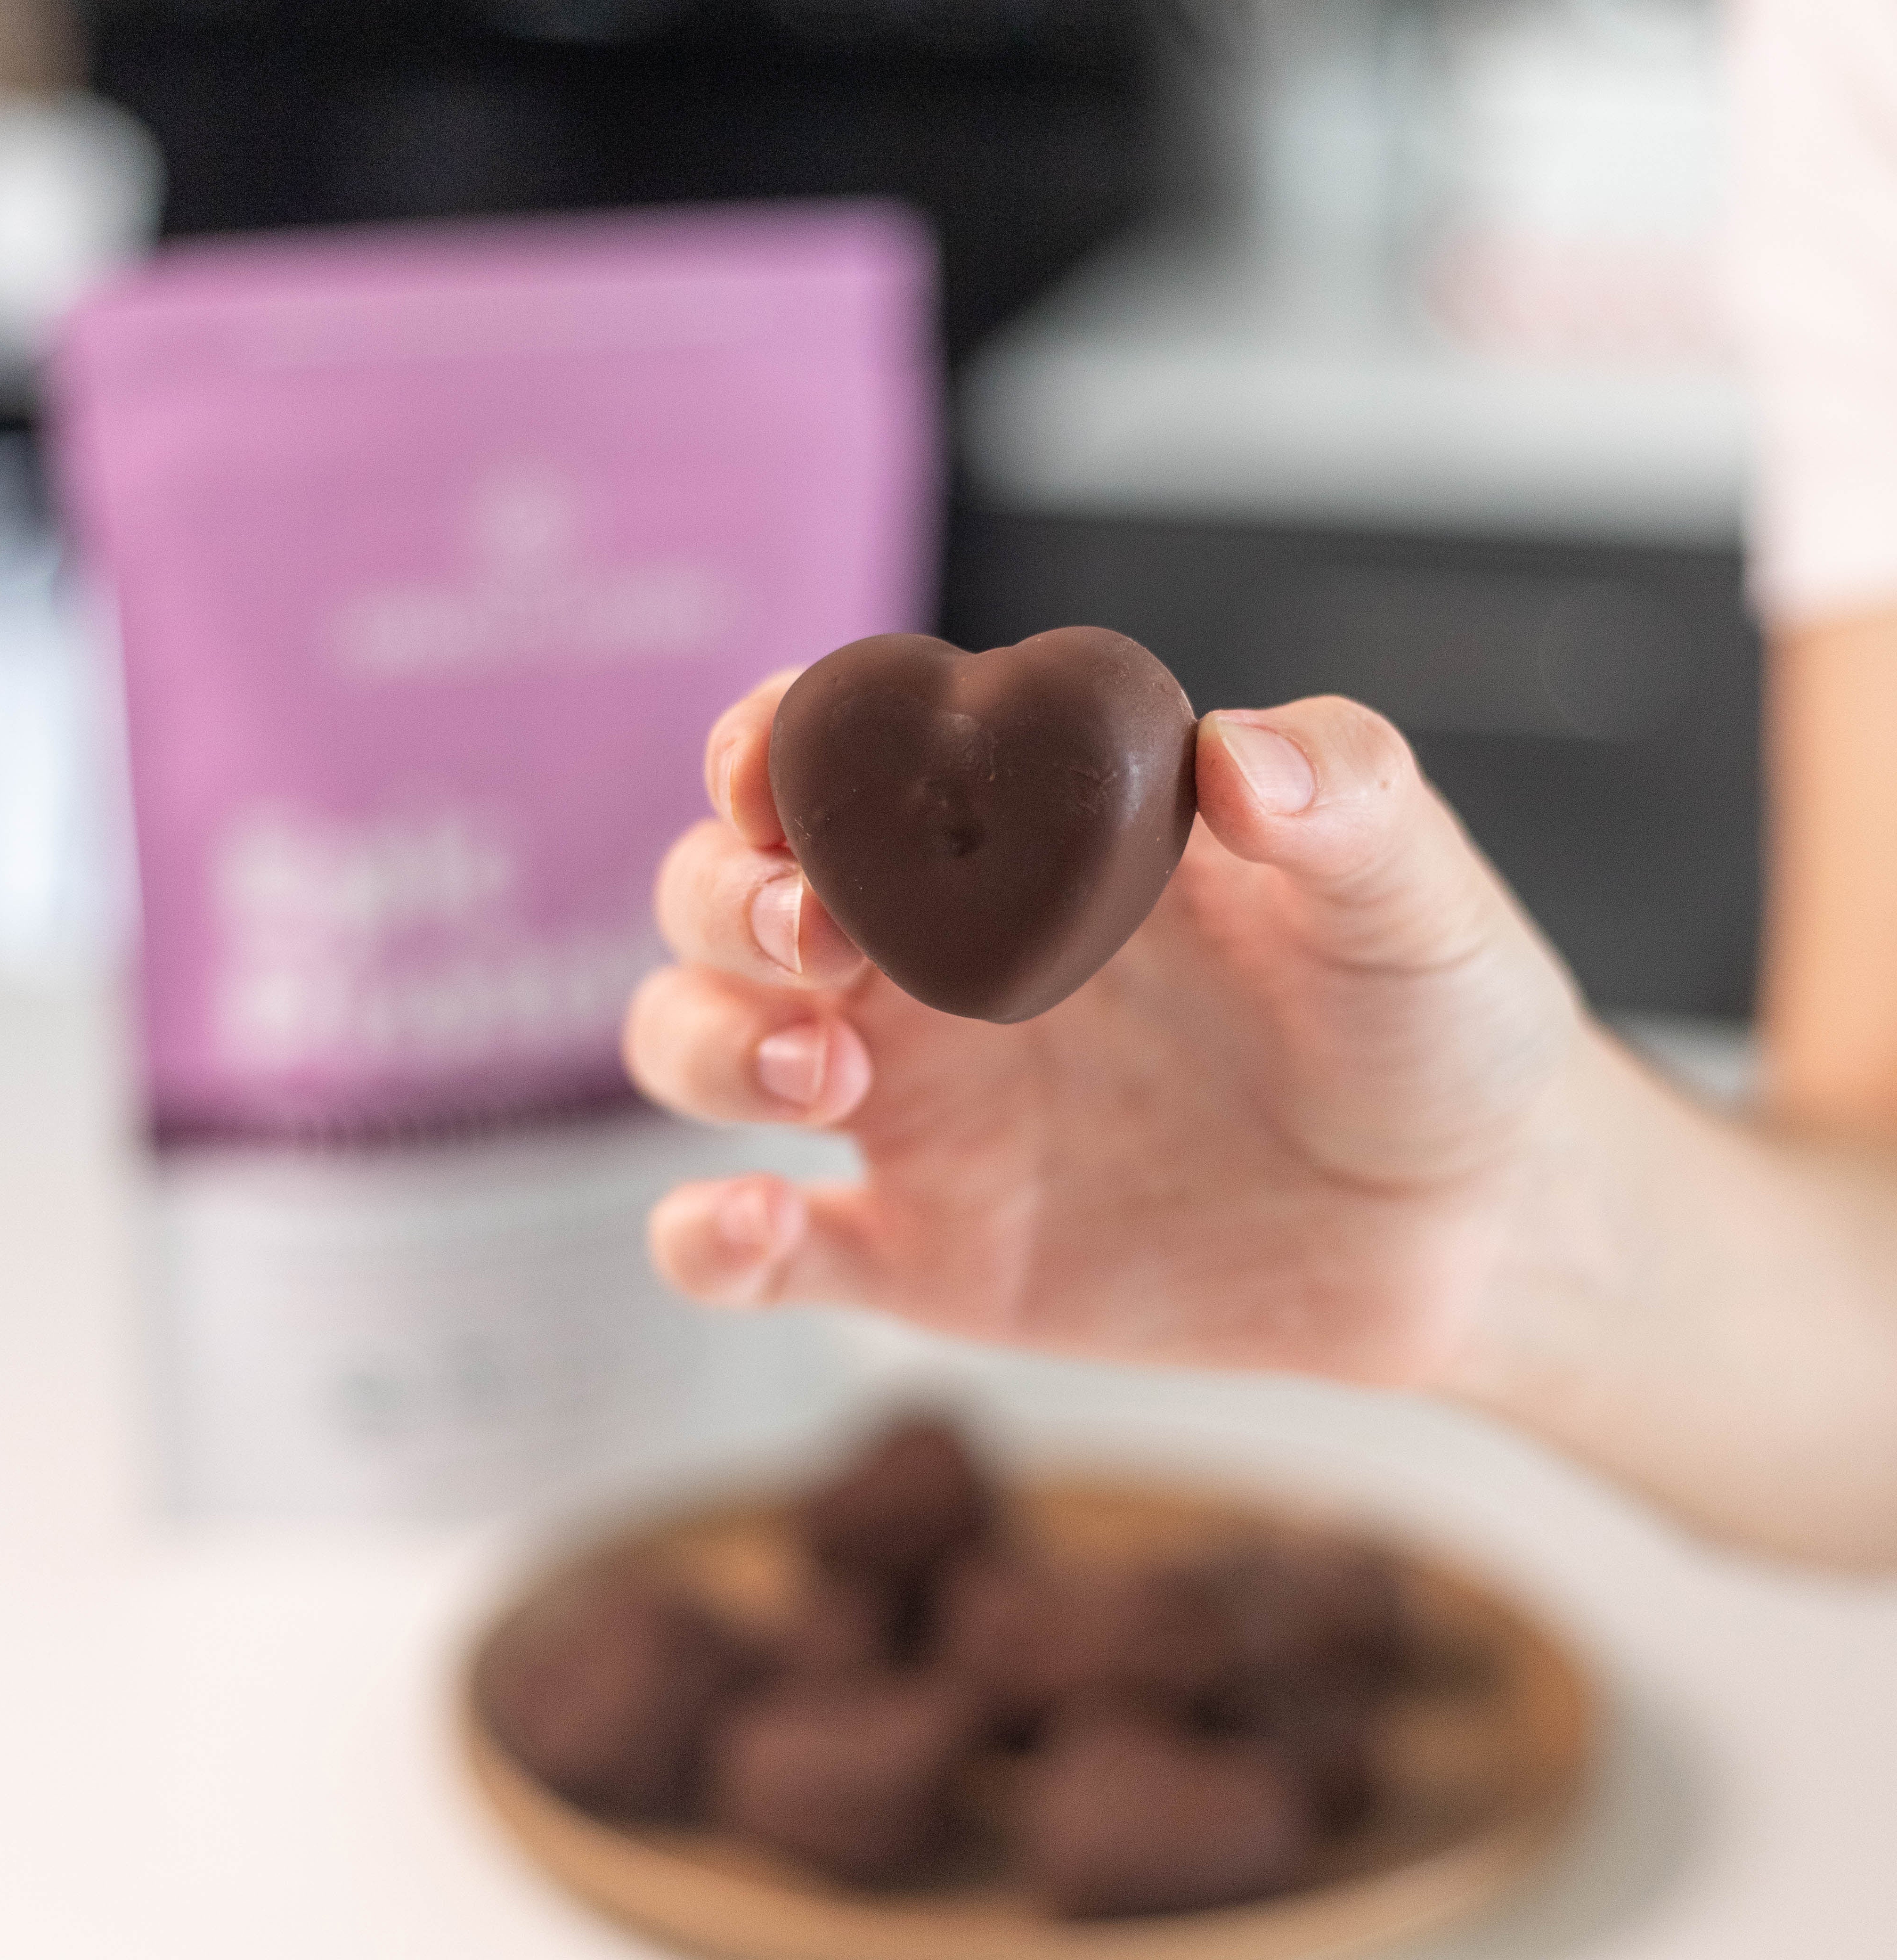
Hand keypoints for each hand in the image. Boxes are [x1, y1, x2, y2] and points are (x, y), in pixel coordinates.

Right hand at [623, 673, 1584, 1388]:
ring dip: (710, 1044)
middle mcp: (938, 959)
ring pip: (704, 1045)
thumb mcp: (1412, 898)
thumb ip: (1342, 799)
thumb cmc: (1433, 1023)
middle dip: (724, 896)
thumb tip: (1236, 756)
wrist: (1471, 1222)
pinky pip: (765, 1250)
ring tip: (826, 1077)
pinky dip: (709, 1243)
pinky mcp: (928, 1251)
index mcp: (1024, 838)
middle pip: (726, 891)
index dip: (774, 745)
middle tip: (816, 936)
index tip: (770, 771)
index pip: (846, 754)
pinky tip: (750, 1230)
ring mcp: (919, 1109)